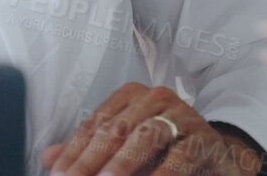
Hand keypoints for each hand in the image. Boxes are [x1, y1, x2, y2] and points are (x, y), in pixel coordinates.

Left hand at [40, 82, 264, 175]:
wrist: (218, 159)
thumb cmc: (165, 154)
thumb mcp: (124, 154)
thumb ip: (89, 154)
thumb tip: (48, 157)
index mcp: (131, 97)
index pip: (95, 125)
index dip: (74, 152)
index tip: (57, 175)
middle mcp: (156, 99)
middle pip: (116, 130)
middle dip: (91, 161)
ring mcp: (183, 115)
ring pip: (146, 136)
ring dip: (124, 162)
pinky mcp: (206, 137)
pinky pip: (182, 154)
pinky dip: (164, 173)